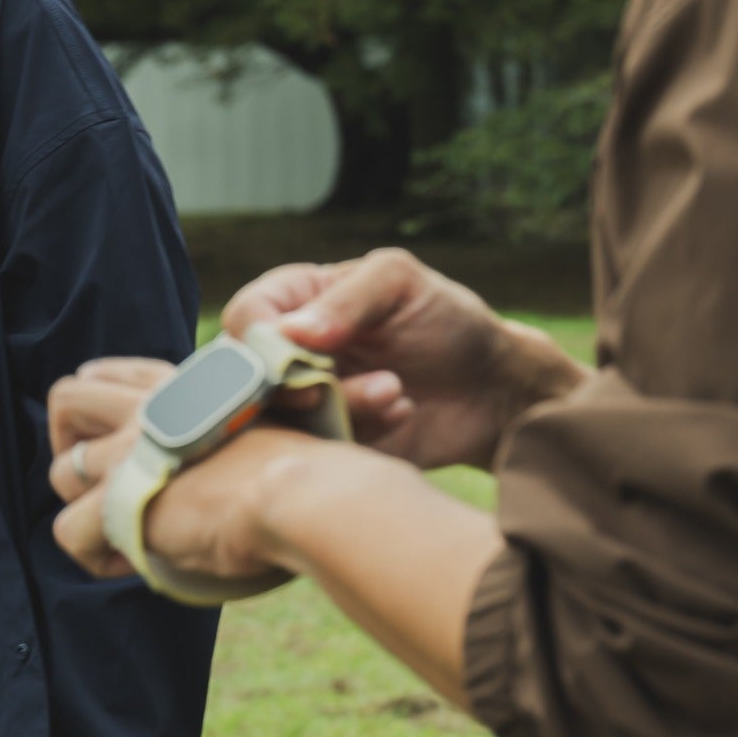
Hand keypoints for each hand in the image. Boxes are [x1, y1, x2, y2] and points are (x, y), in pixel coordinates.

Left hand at [49, 400, 334, 586]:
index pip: (114, 372)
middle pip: (65, 397)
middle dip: (68, 441)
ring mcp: (127, 454)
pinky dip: (94, 555)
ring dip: (85, 507)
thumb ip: (226, 434)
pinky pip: (68, 532)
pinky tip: (133, 563)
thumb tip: (223, 467)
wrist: (301, 495)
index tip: (119, 437)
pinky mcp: (117, 503)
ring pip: (60, 473)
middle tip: (99, 478)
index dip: (101, 402)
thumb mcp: (261, 429)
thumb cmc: (303, 472)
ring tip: (126, 530)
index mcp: (181, 389)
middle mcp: (146, 410)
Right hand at [223, 248, 590, 470]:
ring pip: (282, 423)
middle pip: (249, 379)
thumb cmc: (444, 318)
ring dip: (338, 410)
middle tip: (331, 391)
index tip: (298, 357)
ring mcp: (306, 405)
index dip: (259, 343)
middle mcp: (290, 354)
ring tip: (395, 392)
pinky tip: (401, 411)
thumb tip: (292, 333)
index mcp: (294, 301)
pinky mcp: (329, 447)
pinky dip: (358, 435)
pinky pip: (318, 454)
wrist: (491, 388)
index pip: (246, 320)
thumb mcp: (399, 282)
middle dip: (294, 388)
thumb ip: (347, 298)